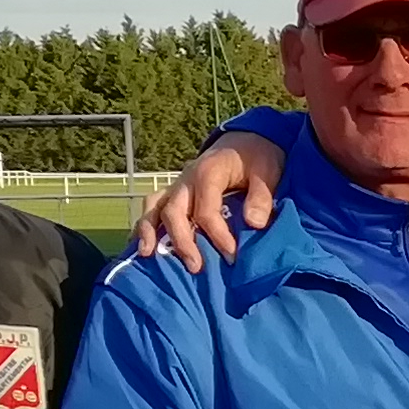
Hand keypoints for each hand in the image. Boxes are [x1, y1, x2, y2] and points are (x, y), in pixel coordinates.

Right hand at [135, 132, 286, 269]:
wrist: (245, 141)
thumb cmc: (256, 158)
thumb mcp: (267, 171)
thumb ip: (261, 196)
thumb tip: (254, 223)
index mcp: (209, 172)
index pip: (206, 210)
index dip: (218, 235)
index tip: (232, 256)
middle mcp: (186, 179)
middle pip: (174, 211)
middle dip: (182, 241)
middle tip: (196, 267)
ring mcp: (177, 186)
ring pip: (154, 207)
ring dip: (149, 231)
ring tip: (147, 255)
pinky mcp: (173, 192)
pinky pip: (151, 207)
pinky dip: (144, 226)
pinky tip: (142, 247)